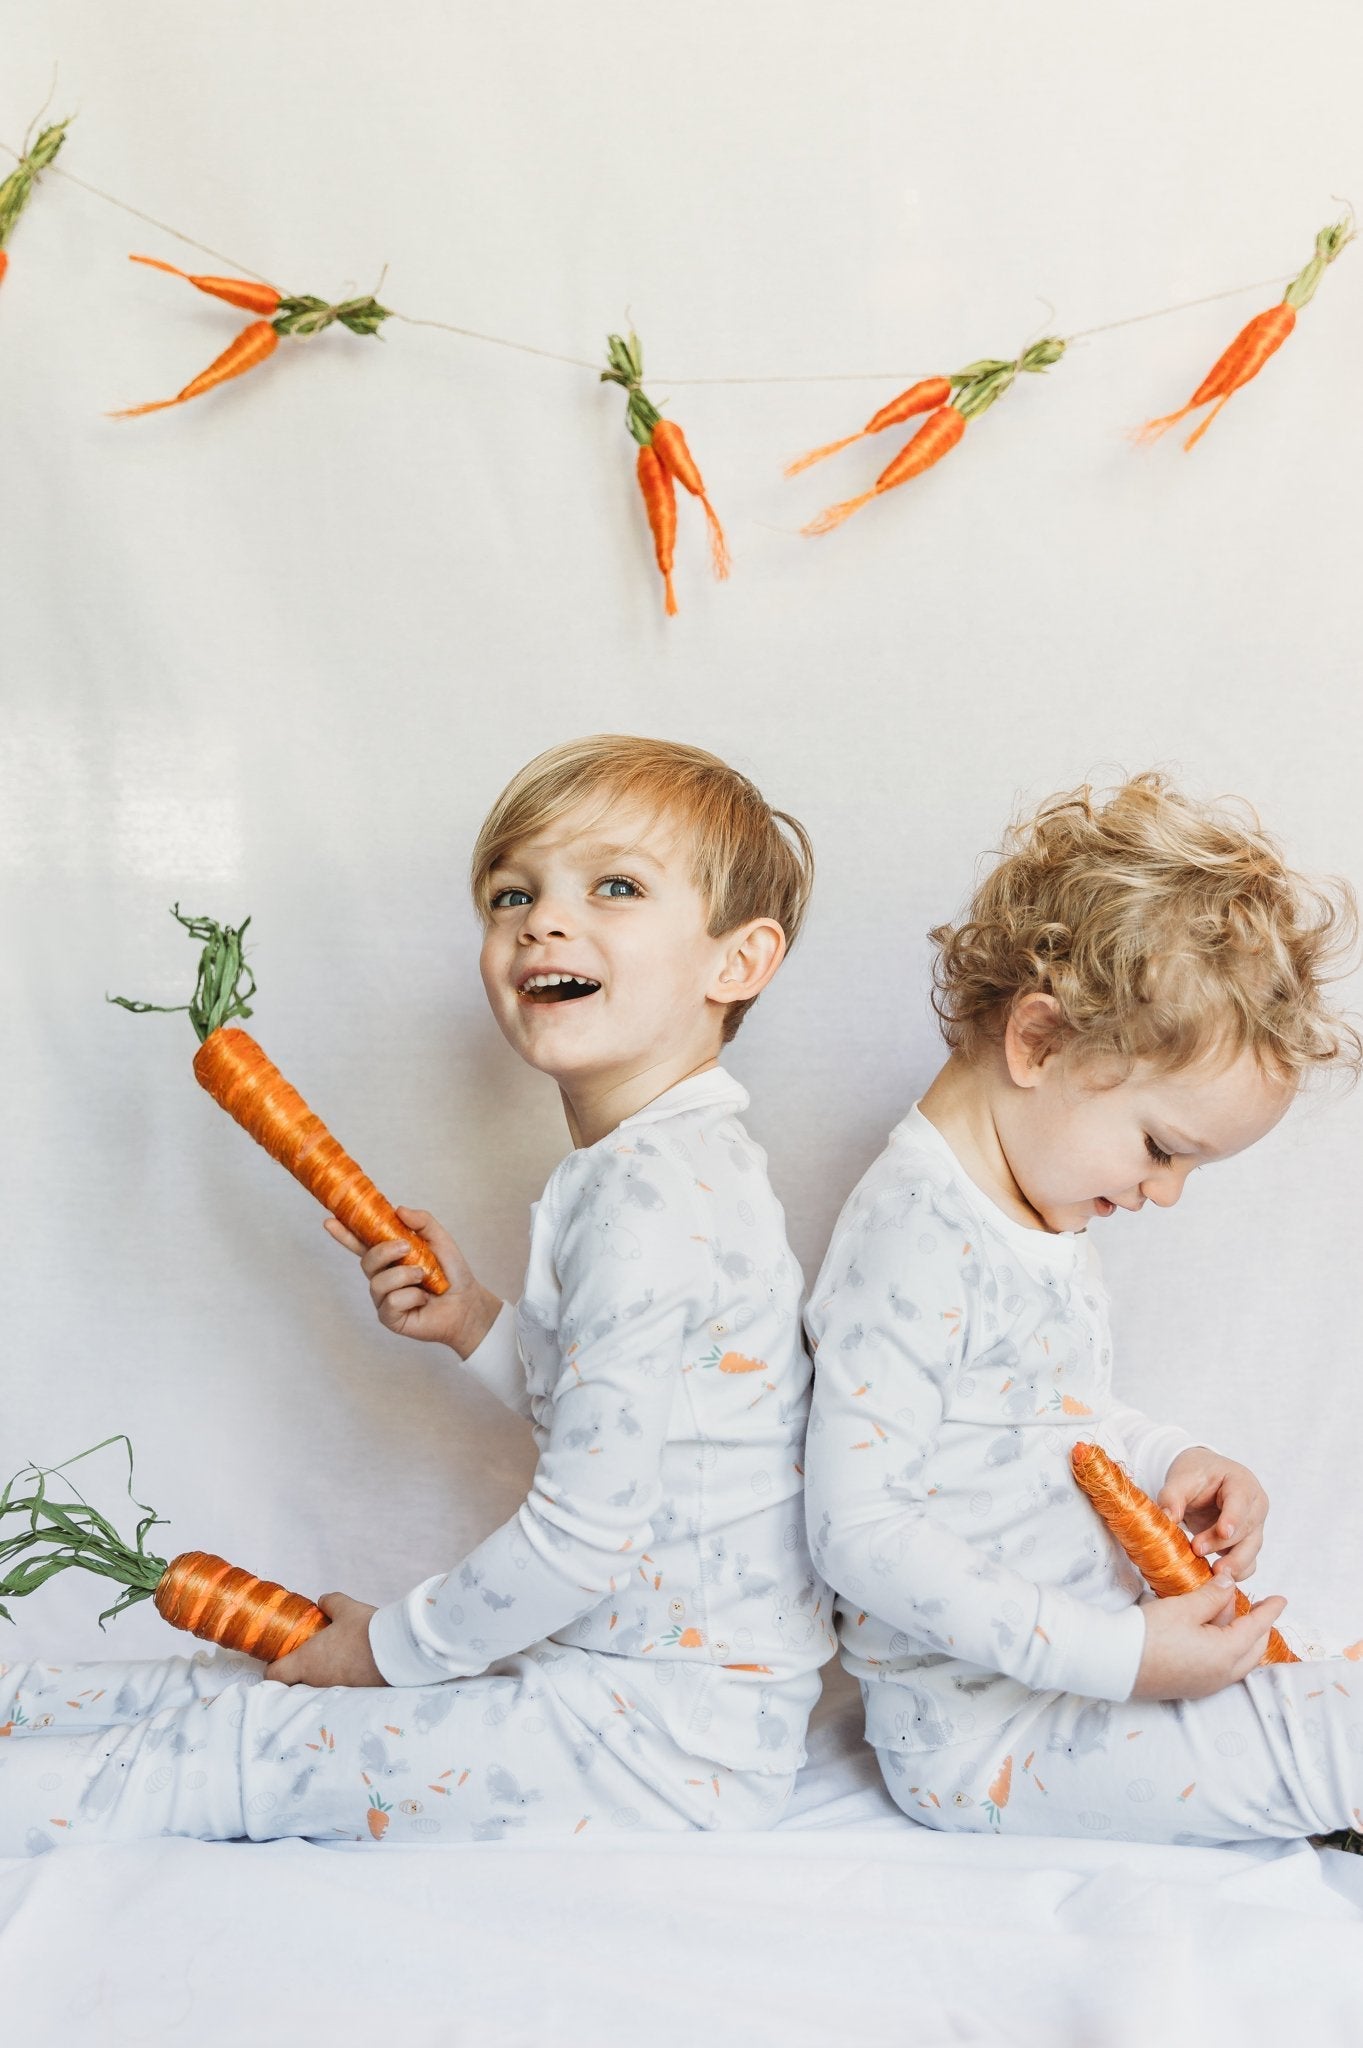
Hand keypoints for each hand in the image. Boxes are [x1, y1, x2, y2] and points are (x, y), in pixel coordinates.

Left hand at [267, 1592, 386, 1687]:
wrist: (397, 1650)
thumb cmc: (365, 1629)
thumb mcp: (346, 1608)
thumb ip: (330, 1602)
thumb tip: (323, 1601)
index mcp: (306, 1661)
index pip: (274, 1676)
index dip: (274, 1667)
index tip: (281, 1657)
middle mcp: (316, 1682)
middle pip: (295, 1685)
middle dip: (299, 1673)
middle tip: (311, 1656)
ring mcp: (334, 1692)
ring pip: (318, 1688)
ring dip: (322, 1676)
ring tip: (338, 1658)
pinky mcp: (353, 1696)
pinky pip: (339, 1690)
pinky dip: (342, 1680)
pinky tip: (355, 1666)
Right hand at [324, 1206, 501, 1356]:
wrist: (467, 1303)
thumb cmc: (451, 1273)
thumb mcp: (440, 1240)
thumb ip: (422, 1222)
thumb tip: (398, 1209)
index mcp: (390, 1257)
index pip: (361, 1243)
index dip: (344, 1233)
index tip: (329, 1220)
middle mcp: (383, 1277)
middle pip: (367, 1260)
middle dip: (384, 1251)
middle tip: (407, 1248)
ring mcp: (384, 1298)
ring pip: (377, 1282)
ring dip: (404, 1275)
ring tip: (423, 1277)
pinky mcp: (389, 1317)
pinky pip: (390, 1302)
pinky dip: (412, 1296)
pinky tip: (423, 1299)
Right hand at [1131, 1572, 1287, 1700]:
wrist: (1116, 1663)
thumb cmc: (1149, 1634)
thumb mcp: (1183, 1608)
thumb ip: (1212, 1596)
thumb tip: (1230, 1585)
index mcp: (1226, 1654)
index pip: (1256, 1628)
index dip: (1269, 1611)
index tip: (1282, 1599)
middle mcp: (1223, 1674)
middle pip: (1253, 1649)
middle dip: (1260, 1627)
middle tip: (1260, 1607)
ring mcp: (1208, 1684)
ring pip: (1239, 1660)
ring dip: (1242, 1638)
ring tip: (1232, 1614)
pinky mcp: (1193, 1686)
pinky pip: (1224, 1667)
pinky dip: (1228, 1649)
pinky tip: (1214, 1634)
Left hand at [1159, 1447, 1267, 1580]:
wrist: (1201, 1480)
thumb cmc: (1195, 1474)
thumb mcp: (1181, 1478)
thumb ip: (1173, 1496)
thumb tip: (1167, 1518)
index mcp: (1241, 1482)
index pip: (1242, 1500)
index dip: (1234, 1517)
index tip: (1224, 1532)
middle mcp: (1254, 1505)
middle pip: (1247, 1528)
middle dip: (1224, 1543)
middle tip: (1198, 1550)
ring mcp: (1254, 1526)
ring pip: (1252, 1548)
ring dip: (1234, 1563)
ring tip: (1214, 1573)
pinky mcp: (1247, 1544)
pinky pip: (1249, 1562)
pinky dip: (1237, 1572)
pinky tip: (1218, 1578)